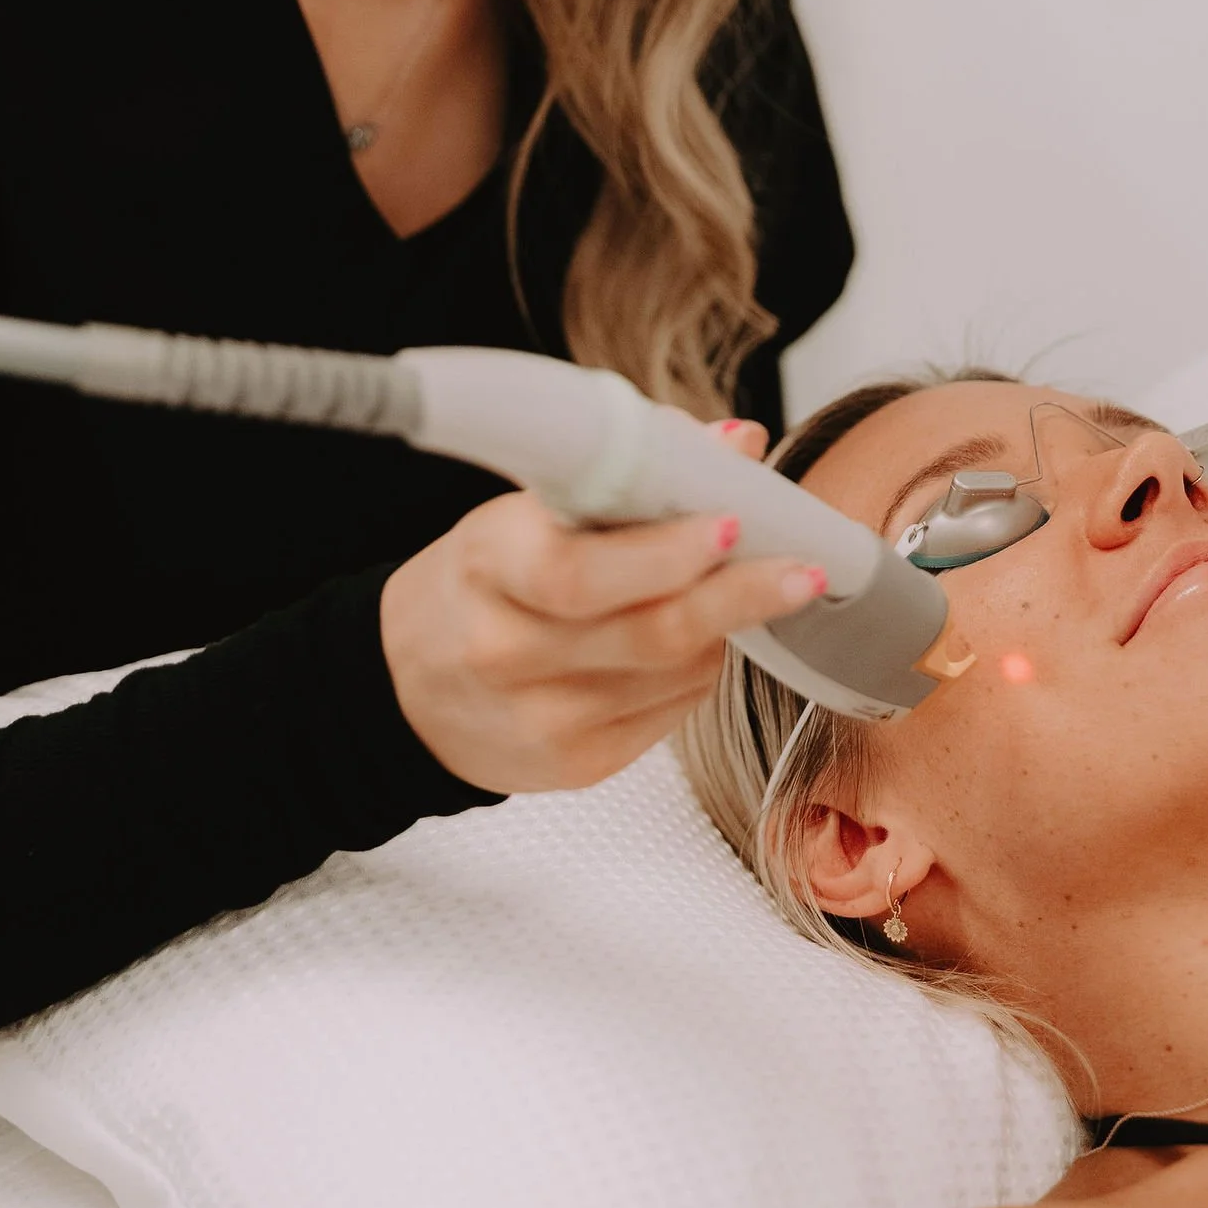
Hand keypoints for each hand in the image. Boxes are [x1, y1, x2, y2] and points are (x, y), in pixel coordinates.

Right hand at [378, 420, 826, 792]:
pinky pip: (672, 713)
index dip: (663, 553)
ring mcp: (541, 719)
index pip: (580, 572)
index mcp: (488, 565)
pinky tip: (702, 640)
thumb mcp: (528, 509)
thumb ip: (633, 475)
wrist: (406, 686)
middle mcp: (507, 651)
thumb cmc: (483, 580)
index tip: (729, 523)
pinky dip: (702, 669)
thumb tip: (737, 442)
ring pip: (675, 673)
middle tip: (801, 569)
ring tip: (748, 588)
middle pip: (648, 632)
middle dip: (738, 596)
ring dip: (725, 628)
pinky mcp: (575, 766)